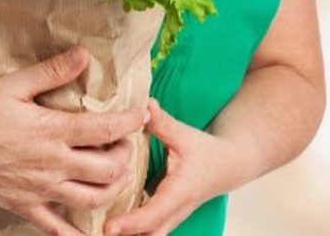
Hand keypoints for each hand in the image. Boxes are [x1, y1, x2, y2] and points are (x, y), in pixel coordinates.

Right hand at [0, 46, 148, 235]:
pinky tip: (92, 232)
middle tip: (127, 144)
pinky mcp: (23, 207)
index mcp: (52, 131)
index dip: (130, 122)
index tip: (143, 114)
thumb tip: (84, 55)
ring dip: (113, 189)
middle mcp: (51, 165)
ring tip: (119, 176)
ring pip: (90, 200)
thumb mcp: (15, 84)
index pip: (105, 130)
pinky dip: (77, 233)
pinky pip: (56, 228)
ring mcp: (39, 190)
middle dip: (125, 156)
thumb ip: (53, 71)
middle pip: (107, 169)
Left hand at [103, 99, 238, 235]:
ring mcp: (171, 217)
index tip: (109, 226)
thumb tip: (144, 106)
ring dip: (128, 235)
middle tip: (101, 230)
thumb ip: (162, 123)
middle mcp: (175, 211)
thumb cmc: (206, 152)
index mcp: (179, 192)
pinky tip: (111, 221)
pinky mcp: (166, 217)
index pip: (153, 215)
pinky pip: (148, 231)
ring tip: (101, 227)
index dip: (130, 223)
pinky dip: (132, 230)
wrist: (228, 167)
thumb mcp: (184, 135)